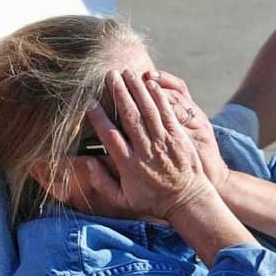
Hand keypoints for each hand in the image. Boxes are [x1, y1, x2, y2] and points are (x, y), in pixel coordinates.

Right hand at [81, 70, 217, 221]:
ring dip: (137, 89)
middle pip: (130, 117)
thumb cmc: (152, 201)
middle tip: (110, 75)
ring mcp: (164, 143)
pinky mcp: (179, 137)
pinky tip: (150, 83)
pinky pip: (167, 113)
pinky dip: (159, 97)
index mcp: (129, 166)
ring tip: (128, 73)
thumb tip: (87, 161)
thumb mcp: (122, 200)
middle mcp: (146, 151)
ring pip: (148, 111)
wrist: (187, 202)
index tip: (90, 103)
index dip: (99, 118)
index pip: (110, 136)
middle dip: (119, 93)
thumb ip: (101, 182)